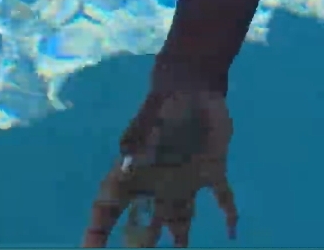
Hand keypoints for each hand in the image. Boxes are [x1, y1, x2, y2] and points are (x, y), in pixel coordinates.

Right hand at [83, 90, 238, 247]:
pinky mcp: (212, 171)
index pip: (109, 205)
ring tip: (180, 249)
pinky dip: (229, 213)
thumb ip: (134, 141)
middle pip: (146, 220)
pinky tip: (233, 229)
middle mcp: (158, 182)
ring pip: (181, 216)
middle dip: (142, 241)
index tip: (90, 249)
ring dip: (180, 234)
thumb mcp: (144, 122)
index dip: (97, 229)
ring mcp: (185, 179)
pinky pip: (222, 196)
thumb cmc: (162, 105)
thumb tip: (124, 166)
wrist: (191, 88)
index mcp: (134, 171)